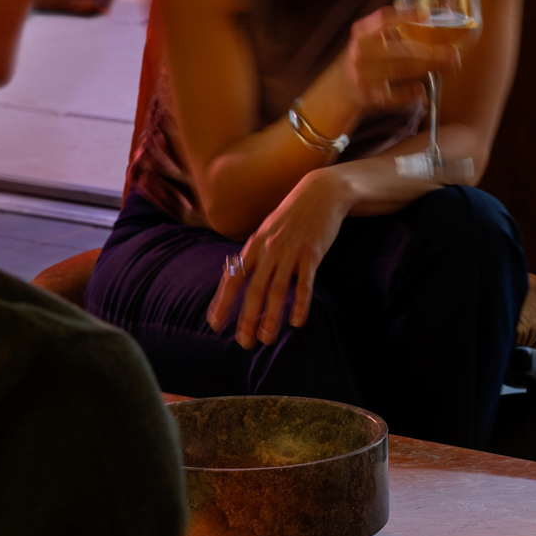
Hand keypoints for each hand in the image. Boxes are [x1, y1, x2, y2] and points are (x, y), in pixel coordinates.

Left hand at [208, 167, 350, 348]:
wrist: (321, 193)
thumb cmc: (292, 215)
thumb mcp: (267, 230)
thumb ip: (255, 253)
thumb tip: (238, 276)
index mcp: (254, 245)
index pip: (233, 277)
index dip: (223, 301)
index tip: (215, 323)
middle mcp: (269, 249)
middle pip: (254, 289)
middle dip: (246, 319)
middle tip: (243, 343)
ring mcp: (291, 251)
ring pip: (277, 290)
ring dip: (271, 317)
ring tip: (266, 339)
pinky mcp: (312, 253)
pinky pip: (305, 283)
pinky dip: (300, 303)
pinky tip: (296, 322)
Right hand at [308, 7, 457, 121]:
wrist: (341, 87)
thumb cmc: (369, 54)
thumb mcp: (377, 36)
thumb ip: (404, 23)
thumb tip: (443, 5)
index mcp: (363, 32)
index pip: (383, 18)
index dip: (405, 15)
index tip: (426, 14)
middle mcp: (360, 52)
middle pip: (401, 51)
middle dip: (431, 52)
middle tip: (453, 53)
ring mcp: (363, 75)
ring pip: (402, 71)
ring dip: (429, 68)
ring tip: (450, 66)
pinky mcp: (368, 96)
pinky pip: (393, 96)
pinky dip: (409, 93)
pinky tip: (422, 89)